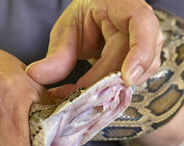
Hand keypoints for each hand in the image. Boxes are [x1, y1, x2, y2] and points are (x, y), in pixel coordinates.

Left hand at [26, 0, 162, 96]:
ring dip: (112, 90)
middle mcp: (143, 26)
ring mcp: (148, 45)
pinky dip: (113, 92)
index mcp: (125, 6)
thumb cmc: (86, 18)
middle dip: (108, 83)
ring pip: (142, 74)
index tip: (126, 77)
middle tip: (79, 98)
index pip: (142, 24)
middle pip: (137, 59)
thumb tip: (35, 76)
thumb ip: (57, 55)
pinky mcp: (144, 63)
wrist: (99, 18)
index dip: (139, 52)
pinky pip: (135, 81)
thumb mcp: (68, 30)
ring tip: (82, 97)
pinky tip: (92, 96)